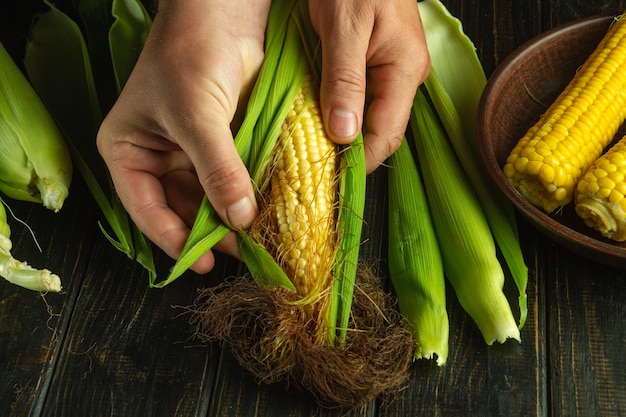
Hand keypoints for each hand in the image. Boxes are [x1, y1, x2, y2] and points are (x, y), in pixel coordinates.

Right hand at [97, 0, 270, 272]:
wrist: (224, 14)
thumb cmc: (190, 55)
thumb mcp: (197, 116)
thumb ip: (217, 169)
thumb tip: (238, 219)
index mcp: (129, 151)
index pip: (145, 207)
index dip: (172, 238)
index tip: (202, 261)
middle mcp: (158, 157)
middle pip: (181, 208)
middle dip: (209, 231)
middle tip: (241, 252)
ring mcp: (192, 153)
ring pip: (210, 197)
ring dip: (232, 216)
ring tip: (257, 239)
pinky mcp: (223, 145)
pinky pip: (233, 179)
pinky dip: (247, 195)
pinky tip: (265, 212)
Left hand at [309, 0, 430, 172]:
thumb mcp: (343, 27)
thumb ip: (345, 80)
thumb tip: (344, 134)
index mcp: (405, 69)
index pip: (386, 133)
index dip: (360, 161)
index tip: (330, 180)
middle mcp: (407, 75)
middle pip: (382, 130)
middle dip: (353, 154)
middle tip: (319, 174)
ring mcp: (396, 69)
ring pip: (373, 117)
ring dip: (348, 138)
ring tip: (318, 157)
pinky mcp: (380, 63)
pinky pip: (366, 100)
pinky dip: (345, 116)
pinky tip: (324, 125)